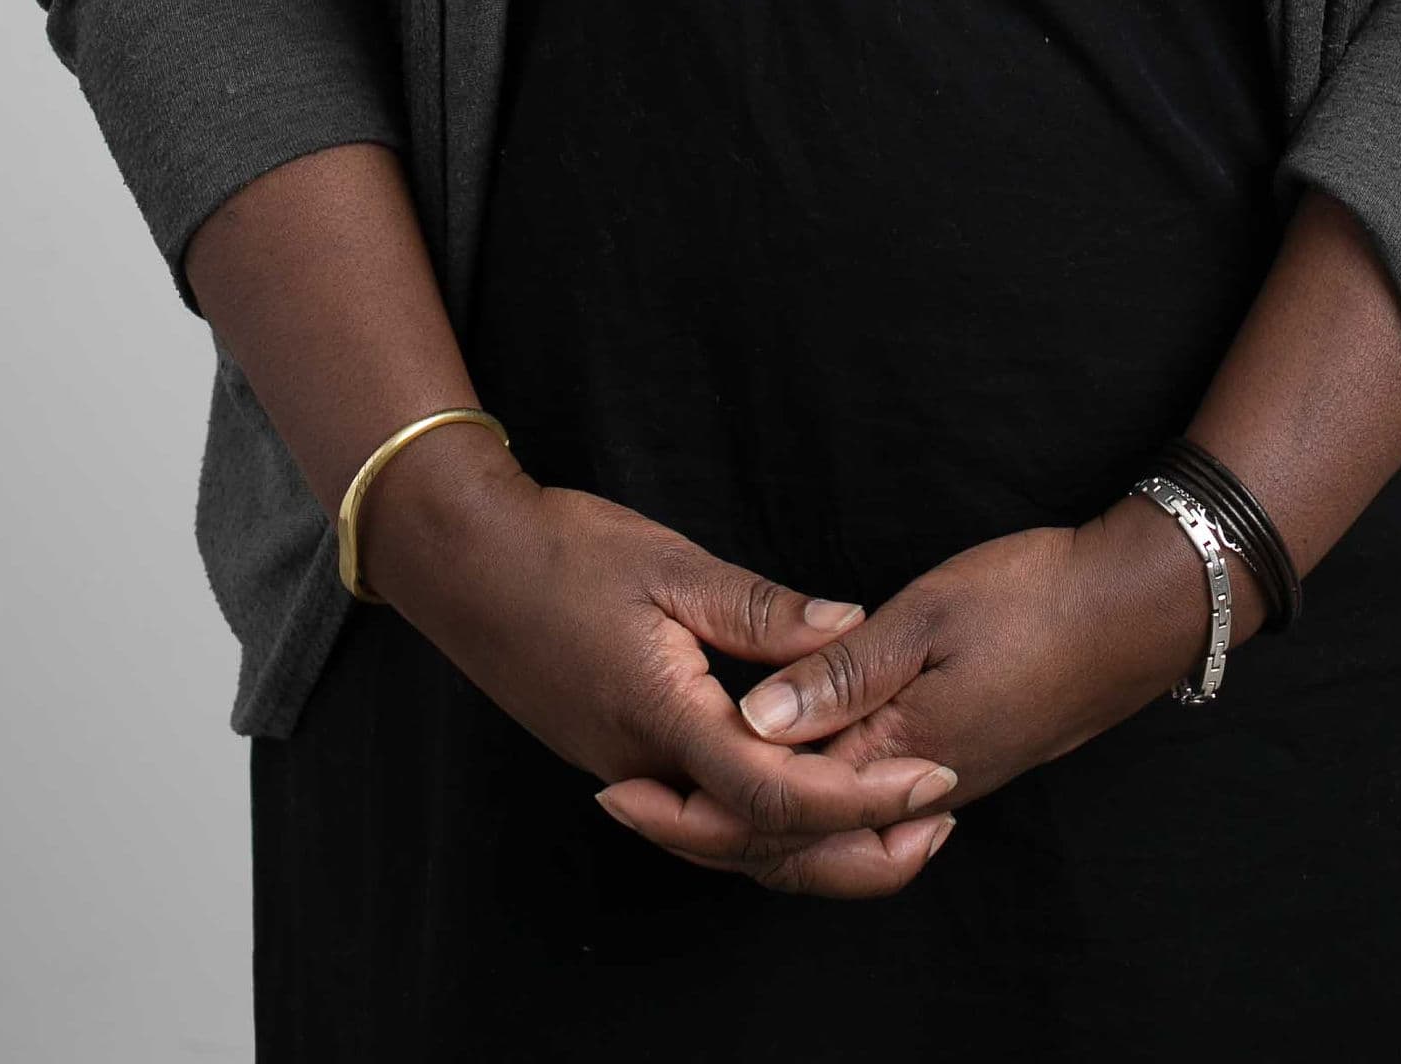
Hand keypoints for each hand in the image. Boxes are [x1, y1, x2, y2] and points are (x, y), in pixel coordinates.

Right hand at [356, 430, 962, 897]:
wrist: (465, 565)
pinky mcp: (622, 761)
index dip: (862, 795)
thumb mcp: (671, 564)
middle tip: (934, 827)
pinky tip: (806, 804)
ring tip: (892, 829)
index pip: (779, 791)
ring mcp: (629, 773)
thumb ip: (760, 610)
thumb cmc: (564, 552)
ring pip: (732, 845)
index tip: (931, 779)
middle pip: (762, 847)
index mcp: (664, 718)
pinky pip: (705, 821)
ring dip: (815, 846)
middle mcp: (646, 768)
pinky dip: (764, 826)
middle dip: (854, 848)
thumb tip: (849, 629)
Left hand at [594, 491, 1241, 871]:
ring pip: (824, 834)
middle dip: (702, 829)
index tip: (623, 783)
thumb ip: (842, 671)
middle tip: (623, 801)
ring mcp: (940, 781)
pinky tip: (778, 774)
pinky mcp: (956, 762)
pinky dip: (801, 807)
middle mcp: (916, 789)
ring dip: (748, 823)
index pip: (776, 804)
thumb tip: (756, 721)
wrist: (1137, 610)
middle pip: (791, 842)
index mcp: (900, 757)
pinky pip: (857, 810)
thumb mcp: (932, 615)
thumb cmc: (1038, 597)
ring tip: (678, 796)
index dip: (695, 800)